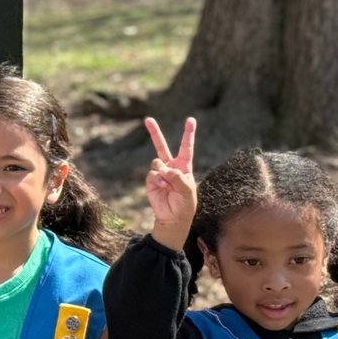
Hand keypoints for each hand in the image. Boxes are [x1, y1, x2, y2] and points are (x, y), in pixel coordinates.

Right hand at [143, 116, 197, 249]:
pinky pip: (152, 174)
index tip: (190, 120)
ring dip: (163, 172)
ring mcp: (160, 173)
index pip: (186, 147)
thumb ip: (177, 176)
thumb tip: (162, 168)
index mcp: (184, 167)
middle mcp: (171, 167)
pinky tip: (162, 188)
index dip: (188, 133)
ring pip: (157, 162)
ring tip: (167, 185)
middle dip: (154, 133)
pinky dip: (157, 180)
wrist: (172, 219)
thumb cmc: (184, 205)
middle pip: (162, 146)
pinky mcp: (151, 181)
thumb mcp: (187, 189)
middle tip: (147, 119)